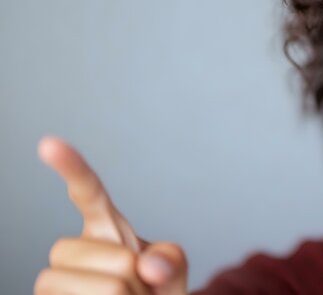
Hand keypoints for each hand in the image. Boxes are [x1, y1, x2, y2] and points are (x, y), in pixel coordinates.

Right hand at [34, 136, 187, 293]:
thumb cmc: (153, 292)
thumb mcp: (172, 270)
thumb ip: (171, 261)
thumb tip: (149, 267)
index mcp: (105, 228)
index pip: (88, 193)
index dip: (71, 169)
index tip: (50, 143)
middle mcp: (76, 250)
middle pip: (104, 254)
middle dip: (132, 275)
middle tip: (137, 289)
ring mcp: (58, 279)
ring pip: (105, 287)